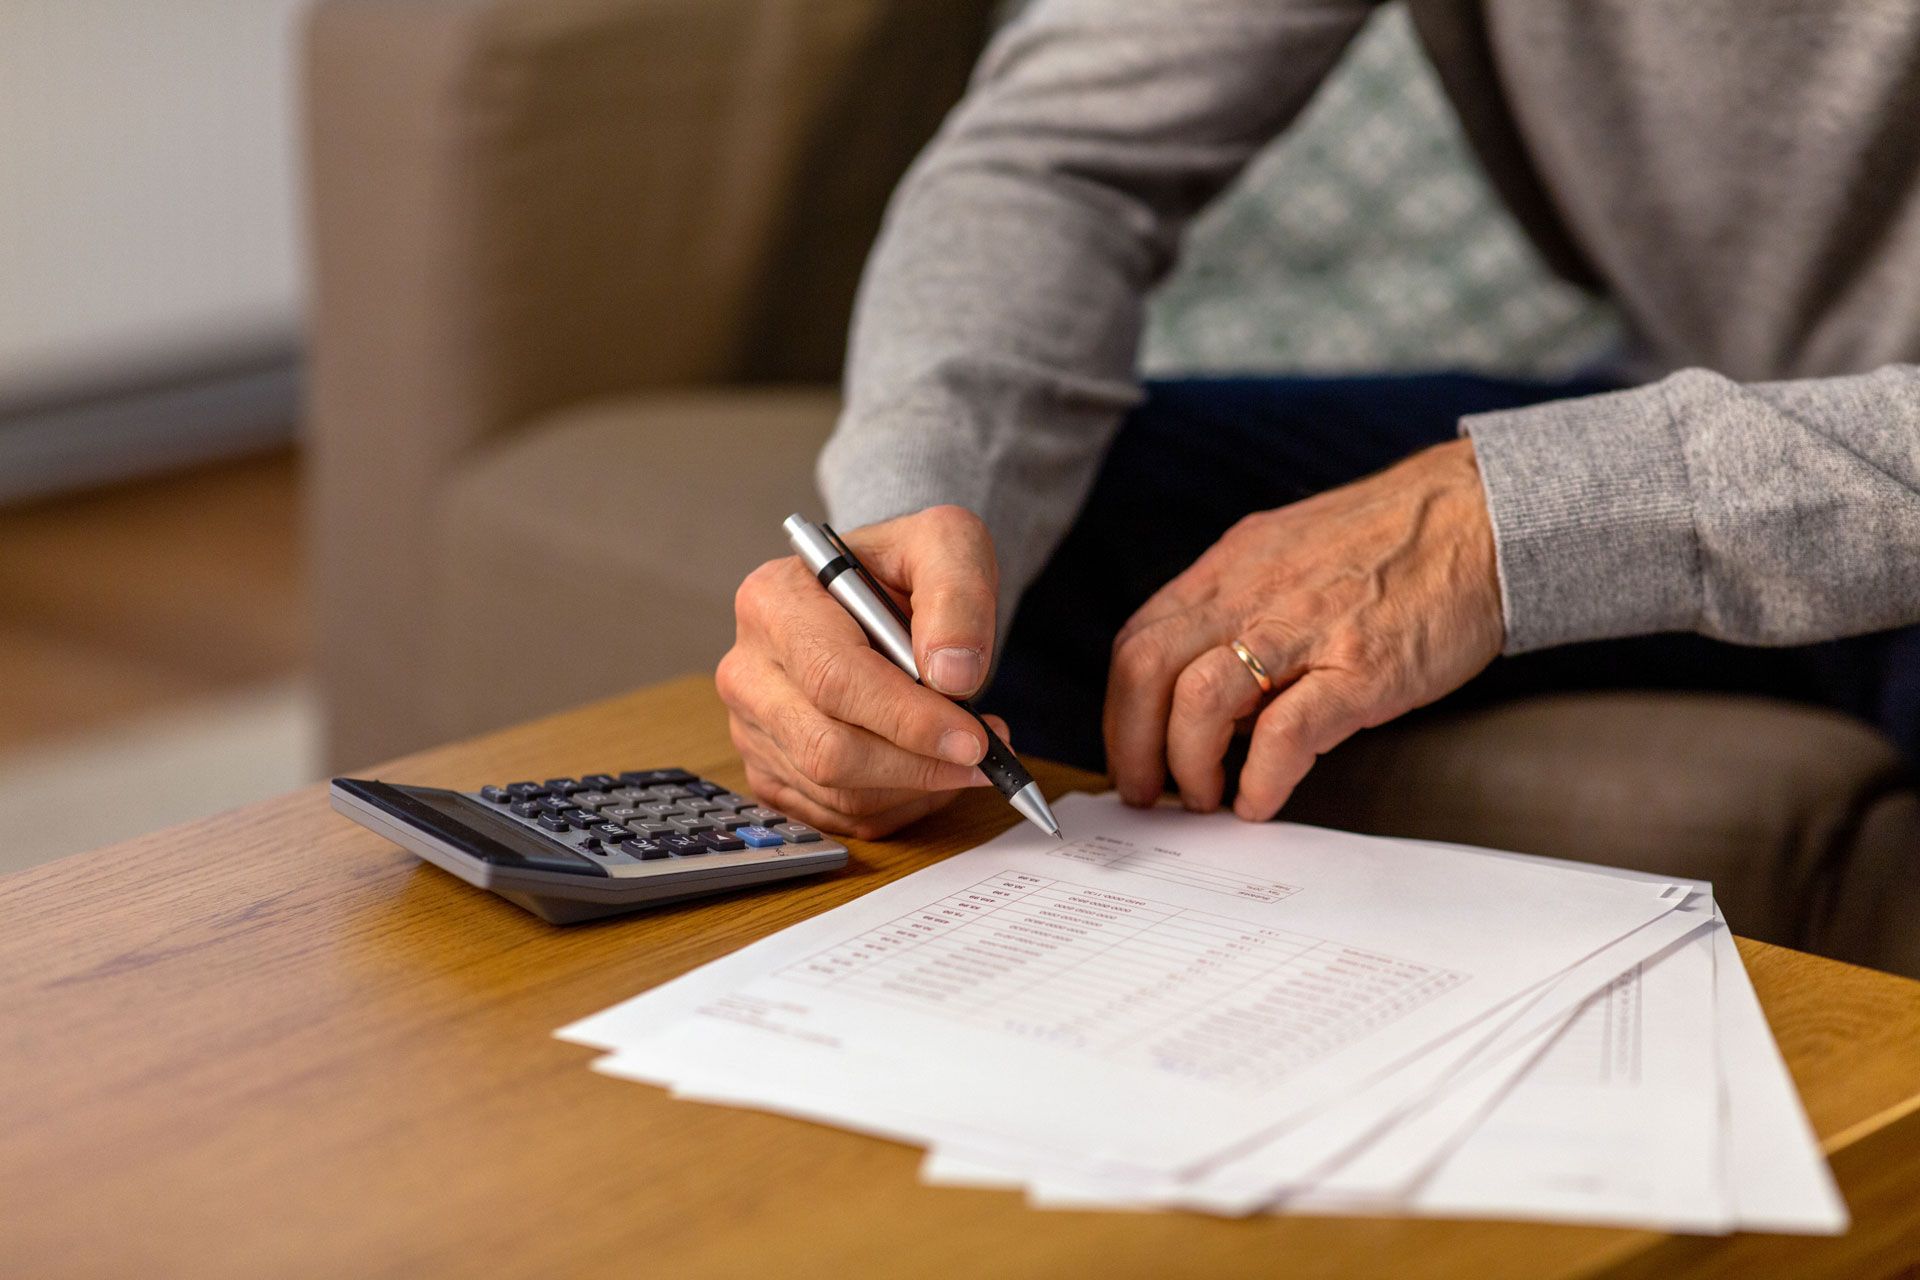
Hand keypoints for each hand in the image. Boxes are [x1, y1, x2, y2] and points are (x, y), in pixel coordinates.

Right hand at [716, 505, 1011, 838]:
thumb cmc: (907, 568)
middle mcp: (748, 668)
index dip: (908, 719)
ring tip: (965, 755)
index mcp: (773, 601)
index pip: (835, 679)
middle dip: (917, 764)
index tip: (973, 739)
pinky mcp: (769, 770)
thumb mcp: (947, 544)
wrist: (883, 594)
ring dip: (914, 787)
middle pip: (827, 748)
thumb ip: (957, 594)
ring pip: (834, 790)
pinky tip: (928, 769)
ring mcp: (752, 726)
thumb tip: (953, 674)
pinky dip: (896, 804)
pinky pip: (834, 815)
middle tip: (982, 756)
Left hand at [1103, 439, 1504, 819]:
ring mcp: (1306, 629)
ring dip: (1189, 764)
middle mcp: (1252, 594)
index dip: (1120, 711)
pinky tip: (1260, 799)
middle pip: (1146, 671)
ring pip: (1200, 700)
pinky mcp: (1362, 667)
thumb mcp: (1287, 558)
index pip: (1136, 643)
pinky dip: (1261, 779)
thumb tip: (1206, 694)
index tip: (1130, 752)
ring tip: (1206, 798)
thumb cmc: (1391, 544)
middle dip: (1133, 746)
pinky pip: (1287, 733)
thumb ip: (1239, 613)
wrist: (1482, 516)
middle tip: (1150, 791)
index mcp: (1229, 570)